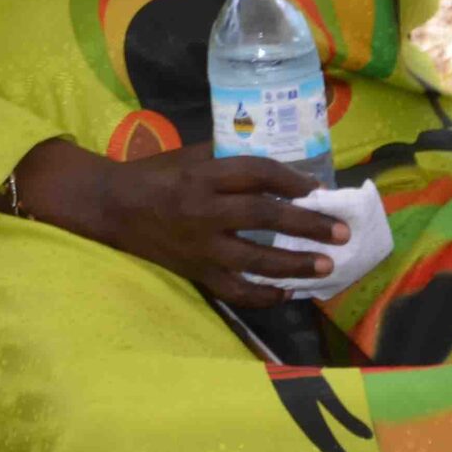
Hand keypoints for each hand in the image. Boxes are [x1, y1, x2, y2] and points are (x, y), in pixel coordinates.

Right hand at [9, 139, 349, 309]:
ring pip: (255, 259)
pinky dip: (263, 295)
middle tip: (341, 232)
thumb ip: (229, 160)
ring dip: (295, 264)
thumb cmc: (154, 175)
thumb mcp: (189, 156)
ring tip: (326, 265)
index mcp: (201, 175)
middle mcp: (202, 210)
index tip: (318, 189)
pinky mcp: (194, 271)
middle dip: (307, 224)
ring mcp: (198, 246)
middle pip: (264, 216)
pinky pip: (234, 290)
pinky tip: (287, 293)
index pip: (256, 174)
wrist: (110, 207)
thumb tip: (282, 170)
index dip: (291, 180)